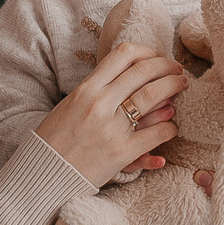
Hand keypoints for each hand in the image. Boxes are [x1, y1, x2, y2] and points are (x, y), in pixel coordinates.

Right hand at [35, 42, 184, 188]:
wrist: (43, 173)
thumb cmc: (55, 139)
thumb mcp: (70, 104)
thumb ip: (95, 89)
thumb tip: (124, 77)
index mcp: (86, 88)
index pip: (123, 55)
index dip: (146, 51)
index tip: (156, 56)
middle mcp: (99, 103)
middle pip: (143, 72)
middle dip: (166, 67)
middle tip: (177, 69)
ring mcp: (111, 127)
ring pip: (153, 97)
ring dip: (172, 88)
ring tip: (180, 86)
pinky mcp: (122, 152)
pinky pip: (156, 134)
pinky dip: (170, 128)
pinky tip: (172, 126)